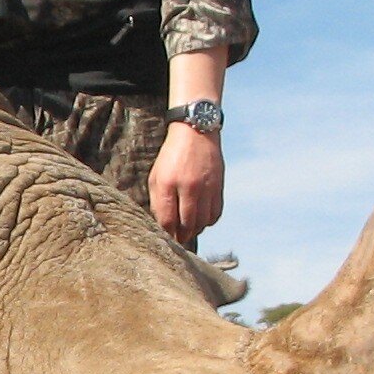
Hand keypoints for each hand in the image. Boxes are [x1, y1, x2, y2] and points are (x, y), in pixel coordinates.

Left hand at [150, 121, 223, 247]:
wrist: (195, 133)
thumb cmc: (171, 157)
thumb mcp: (156, 176)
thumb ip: (157, 201)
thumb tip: (162, 225)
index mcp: (167, 184)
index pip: (167, 221)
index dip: (167, 235)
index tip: (166, 241)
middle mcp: (188, 187)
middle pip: (187, 225)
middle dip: (181, 236)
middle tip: (178, 240)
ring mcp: (206, 188)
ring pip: (202, 222)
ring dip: (195, 231)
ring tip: (188, 231)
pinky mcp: (218, 187)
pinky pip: (215, 214)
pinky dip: (208, 221)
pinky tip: (201, 219)